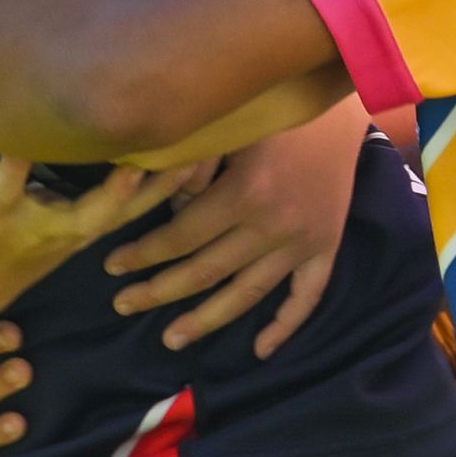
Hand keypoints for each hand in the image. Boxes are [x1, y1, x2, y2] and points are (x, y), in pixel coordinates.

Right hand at [0, 123, 195, 288]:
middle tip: (147, 157)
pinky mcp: (90, 236)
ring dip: (159, 189)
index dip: (18, 166)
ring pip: (123, 215)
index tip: (32, 136)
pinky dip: (162, 192)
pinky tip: (198, 163)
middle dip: (117, 191)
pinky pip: (133, 215)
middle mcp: (40, 229)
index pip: (6, 188)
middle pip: (86, 213)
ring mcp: (70, 237)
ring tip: (198, 153)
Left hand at [105, 104, 362, 354]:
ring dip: (206, 320)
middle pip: (205, 272)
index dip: (141, 255)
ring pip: (247, 294)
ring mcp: (304, 242)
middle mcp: (275, 226)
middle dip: (158, 292)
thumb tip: (148, 202)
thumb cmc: (276, 109)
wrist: (343, 106)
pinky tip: (261, 350)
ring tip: (171, 339)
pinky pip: (306, 297)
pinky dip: (285, 326)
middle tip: (123, 305)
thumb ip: (190, 166)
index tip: (112, 265)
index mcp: (245, 192)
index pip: (180, 238)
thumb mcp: (228, 127)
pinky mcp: (327, 247)